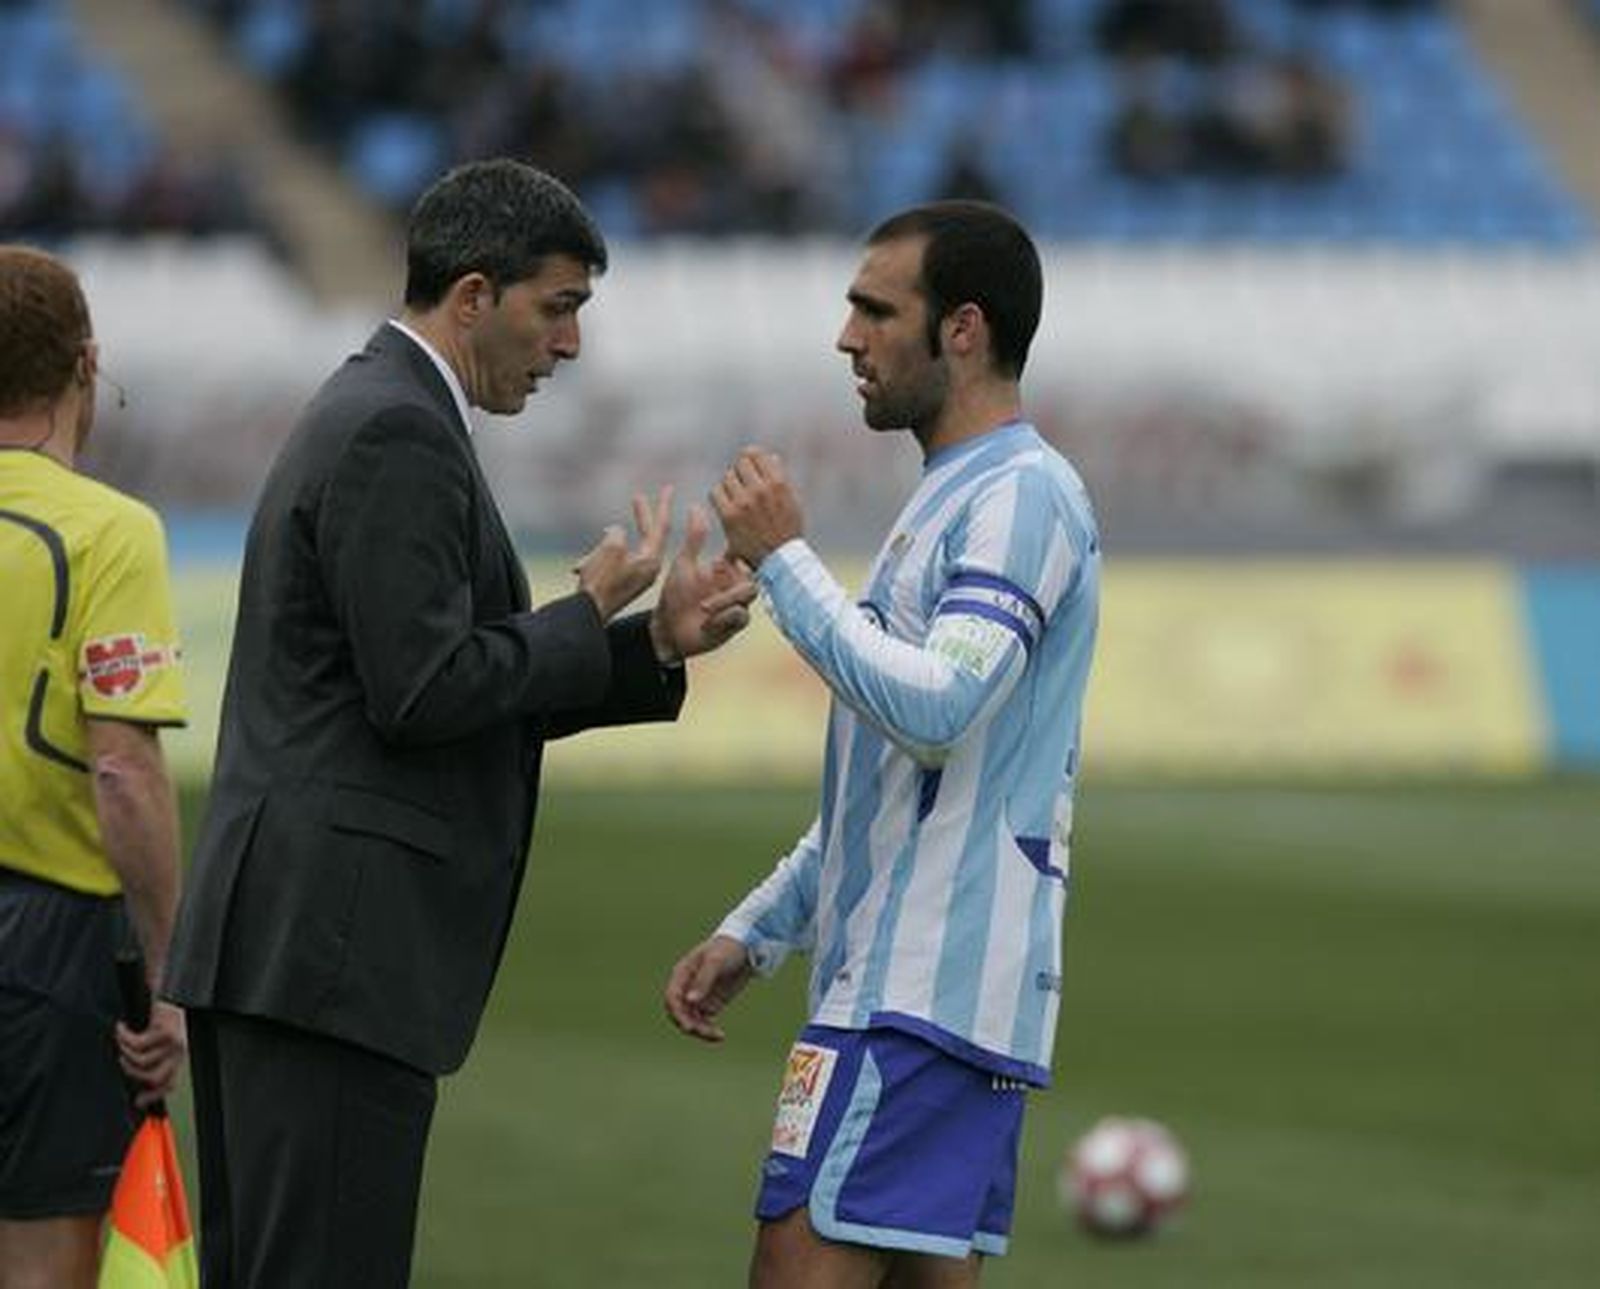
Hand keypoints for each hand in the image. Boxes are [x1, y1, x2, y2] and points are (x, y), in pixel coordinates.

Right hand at [116, 1000, 186, 1108]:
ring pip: (141, 1061)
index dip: (154, 1095)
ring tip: (122, 1038)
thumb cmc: (162, 1014)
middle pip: (154, 1077)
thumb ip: (156, 1058)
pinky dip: (123, 1036)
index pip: (170, 1083)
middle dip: (133, 1072)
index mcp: (180, 1055)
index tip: (139, 1101)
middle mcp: (180, 1050)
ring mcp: (174, 1040)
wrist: (167, 988)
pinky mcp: (164, 1029)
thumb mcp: (162, 1039)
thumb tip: (138, 1082)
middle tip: (122, 1059)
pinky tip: (121, 1028)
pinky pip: (136, 1043)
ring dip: (125, 1051)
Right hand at [574, 486, 671, 620]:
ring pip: (622, 550)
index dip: (663, 505)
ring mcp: (638, 578)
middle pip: (648, 535)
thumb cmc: (600, 582)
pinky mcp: (625, 585)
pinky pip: (613, 563)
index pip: (661, 526)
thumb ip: (617, 532)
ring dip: (605, 547)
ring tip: (586, 560)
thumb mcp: (610, 548)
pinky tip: (580, 568)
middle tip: (638, 497)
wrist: (588, 615)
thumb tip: (615, 531)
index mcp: (651, 560)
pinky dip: (598, 560)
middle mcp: (649, 569)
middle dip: (640, 517)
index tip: (669, 487)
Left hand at [649, 504, 756, 660]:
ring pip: (749, 593)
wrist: (668, 629)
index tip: (727, 554)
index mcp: (727, 569)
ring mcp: (738, 603)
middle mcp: (736, 584)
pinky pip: (740, 615)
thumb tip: (696, 507)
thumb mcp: (684, 564)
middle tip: (715, 585)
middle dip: (736, 578)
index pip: (744, 554)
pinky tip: (707, 619)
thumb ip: (695, 538)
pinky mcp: (736, 622)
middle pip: (751, 574)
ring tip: (703, 607)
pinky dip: (724, 616)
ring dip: (726, 600)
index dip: (743, 550)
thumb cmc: (676, 595)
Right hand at [664, 934, 753, 1042]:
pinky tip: (719, 1035)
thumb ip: (703, 980)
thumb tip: (690, 1000)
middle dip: (689, 1024)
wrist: (747, 949)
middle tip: (706, 1033)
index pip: (672, 997)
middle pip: (679, 1012)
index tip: (689, 1026)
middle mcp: (687, 987)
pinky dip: (708, 1030)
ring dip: (700, 1030)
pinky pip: (703, 1022)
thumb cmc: (727, 949)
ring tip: (717, 1036)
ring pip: (691, 1020)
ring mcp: (698, 997)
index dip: (677, 1013)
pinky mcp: (710, 1004)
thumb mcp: (716, 961)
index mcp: (683, 974)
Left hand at [710, 447, 803, 569]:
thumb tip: (770, 456)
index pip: (754, 453)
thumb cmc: (788, 529)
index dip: (750, 457)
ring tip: (737, 497)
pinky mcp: (729, 516)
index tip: (750, 466)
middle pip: (739, 463)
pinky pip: (715, 492)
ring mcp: (744, 502)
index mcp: (778, 482)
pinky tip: (728, 505)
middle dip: (740, 471)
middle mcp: (760, 490)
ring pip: (726, 477)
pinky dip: (719, 496)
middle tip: (744, 485)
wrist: (780, 560)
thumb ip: (780, 476)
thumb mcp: (792, 499)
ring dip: (730, 484)